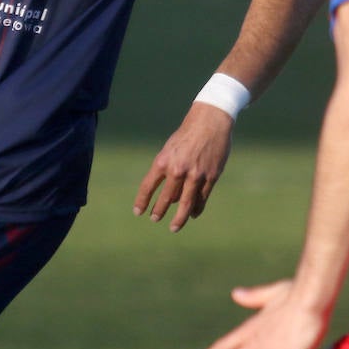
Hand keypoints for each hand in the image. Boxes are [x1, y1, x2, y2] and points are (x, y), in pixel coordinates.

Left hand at [133, 101, 233, 231]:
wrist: (210, 121)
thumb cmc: (187, 134)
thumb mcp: (170, 148)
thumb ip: (167, 169)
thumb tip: (168, 194)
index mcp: (163, 161)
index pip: (148, 186)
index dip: (142, 201)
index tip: (138, 212)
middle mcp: (178, 170)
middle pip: (166, 198)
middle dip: (159, 211)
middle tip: (155, 219)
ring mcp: (195, 175)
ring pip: (185, 203)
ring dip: (179, 218)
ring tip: (174, 227)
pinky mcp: (211, 177)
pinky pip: (202, 198)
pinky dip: (196, 208)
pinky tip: (192, 214)